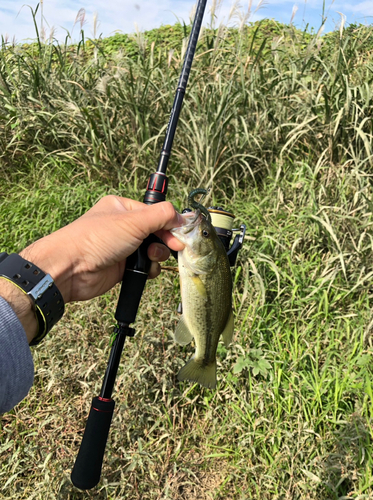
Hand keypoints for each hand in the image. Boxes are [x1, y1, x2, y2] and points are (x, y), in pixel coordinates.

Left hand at [20, 196, 184, 303]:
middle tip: (175, 247)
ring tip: (150, 258)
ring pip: (152, 251)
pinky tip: (144, 270)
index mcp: (123, 208)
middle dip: (165, 241)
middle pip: (157, 232)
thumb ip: (162, 216)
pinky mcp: (122, 267)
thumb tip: (181, 217)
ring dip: (156, 256)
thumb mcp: (134, 221)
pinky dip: (148, 269)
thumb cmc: (96, 239)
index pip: (156, 213)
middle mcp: (123, 226)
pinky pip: (144, 267)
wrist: (71, 268)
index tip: (180, 233)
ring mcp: (123, 247)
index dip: (170, 223)